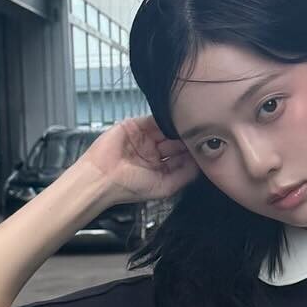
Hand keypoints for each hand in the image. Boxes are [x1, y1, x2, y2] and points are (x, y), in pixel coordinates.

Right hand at [78, 113, 196, 203]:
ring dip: (176, 128)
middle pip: (176, 142)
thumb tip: (200, 164)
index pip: (182, 156)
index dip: (192, 152)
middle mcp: (154, 153)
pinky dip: (164, 119)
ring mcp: (145, 139)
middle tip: (199, 134)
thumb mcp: (165, 187)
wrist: (102, 177)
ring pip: (167, 130)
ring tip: (188, 126)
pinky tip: (173, 120)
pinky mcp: (135, 126)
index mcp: (161, 168)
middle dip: (186, 138)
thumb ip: (185, 175)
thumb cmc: (128, 186)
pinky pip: (153, 120)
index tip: (204, 147)